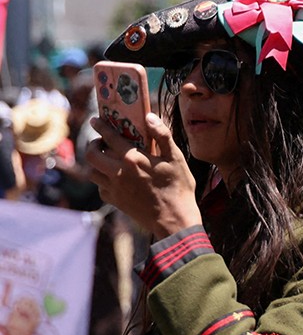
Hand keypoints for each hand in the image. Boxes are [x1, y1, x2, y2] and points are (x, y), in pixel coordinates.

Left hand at [89, 112, 199, 236]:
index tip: (95, 120)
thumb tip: (149, 115)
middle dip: (93, 144)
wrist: (174, 219)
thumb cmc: (179, 186)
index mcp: (133, 159)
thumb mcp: (176, 158)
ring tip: (106, 159)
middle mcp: (118, 172)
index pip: (109, 137)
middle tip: (101, 141)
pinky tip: (114, 178)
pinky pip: (100, 186)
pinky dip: (103, 179)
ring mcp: (114, 188)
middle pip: (92, 154)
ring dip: (96, 163)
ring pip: (92, 171)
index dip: (101, 126)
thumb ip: (162, 135)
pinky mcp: (114, 201)